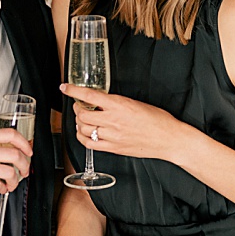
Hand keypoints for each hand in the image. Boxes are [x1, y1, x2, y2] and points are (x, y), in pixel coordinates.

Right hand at [0, 128, 31, 204]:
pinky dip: (3, 189)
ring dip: (14, 181)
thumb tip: (14, 151)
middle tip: (24, 171)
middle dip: (25, 165)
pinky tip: (0, 188)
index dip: (24, 143)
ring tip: (11, 183)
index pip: (9, 134)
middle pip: (15, 154)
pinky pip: (0, 186)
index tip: (29, 151)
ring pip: (10, 172)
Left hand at [62, 82, 185, 161]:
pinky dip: (82, 137)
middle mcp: (113, 120)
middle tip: (79, 106)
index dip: (73, 90)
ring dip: (79, 122)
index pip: (89, 96)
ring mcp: (112, 136)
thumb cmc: (158, 120)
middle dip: (76, 108)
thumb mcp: (136, 103)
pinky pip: (89, 144)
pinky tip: (84, 133)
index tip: (65, 87)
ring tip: (83, 119)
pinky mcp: (113, 148)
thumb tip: (102, 101)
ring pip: (83, 129)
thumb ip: (117, 102)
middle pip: (82, 114)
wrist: (169, 139)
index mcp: (119, 105)